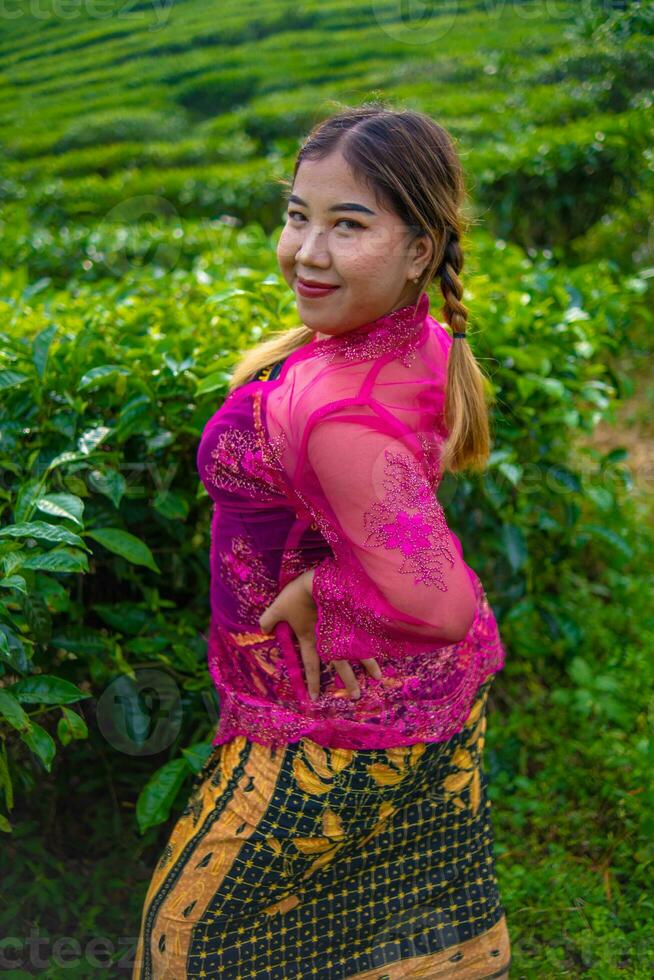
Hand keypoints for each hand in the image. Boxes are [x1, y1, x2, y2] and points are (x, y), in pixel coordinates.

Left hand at [258, 568, 381, 700]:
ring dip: (369, 666)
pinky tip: (387, 650)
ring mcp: (346, 630)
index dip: (313, 682)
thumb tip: (263, 631)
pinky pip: (368, 636)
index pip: (312, 666)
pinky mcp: (357, 619)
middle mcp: (330, 640)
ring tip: (378, 678)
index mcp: (312, 639)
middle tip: (355, 697)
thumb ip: (269, 619)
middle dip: (348, 682)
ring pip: (360, 653)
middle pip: (341, 666)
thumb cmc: (299, 594)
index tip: (315, 698)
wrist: (321, 580)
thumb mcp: (279, 606)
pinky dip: (377, 645)